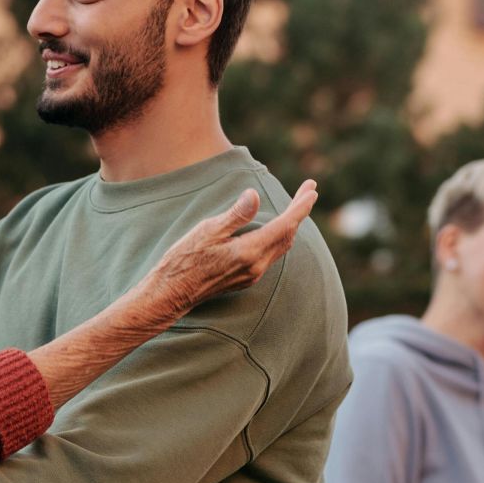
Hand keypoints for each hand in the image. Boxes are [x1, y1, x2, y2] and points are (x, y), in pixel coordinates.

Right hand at [141, 179, 317, 316]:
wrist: (171, 293)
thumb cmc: (184, 259)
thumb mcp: (207, 230)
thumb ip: (235, 215)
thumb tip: (255, 195)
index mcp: (249, 252)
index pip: (285, 225)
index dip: (301, 206)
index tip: (312, 189)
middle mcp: (256, 266)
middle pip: (288, 235)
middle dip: (300, 212)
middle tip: (308, 190)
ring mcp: (252, 274)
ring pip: (282, 246)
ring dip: (291, 225)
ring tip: (297, 205)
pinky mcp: (246, 278)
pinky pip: (272, 254)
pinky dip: (280, 236)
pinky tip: (276, 228)